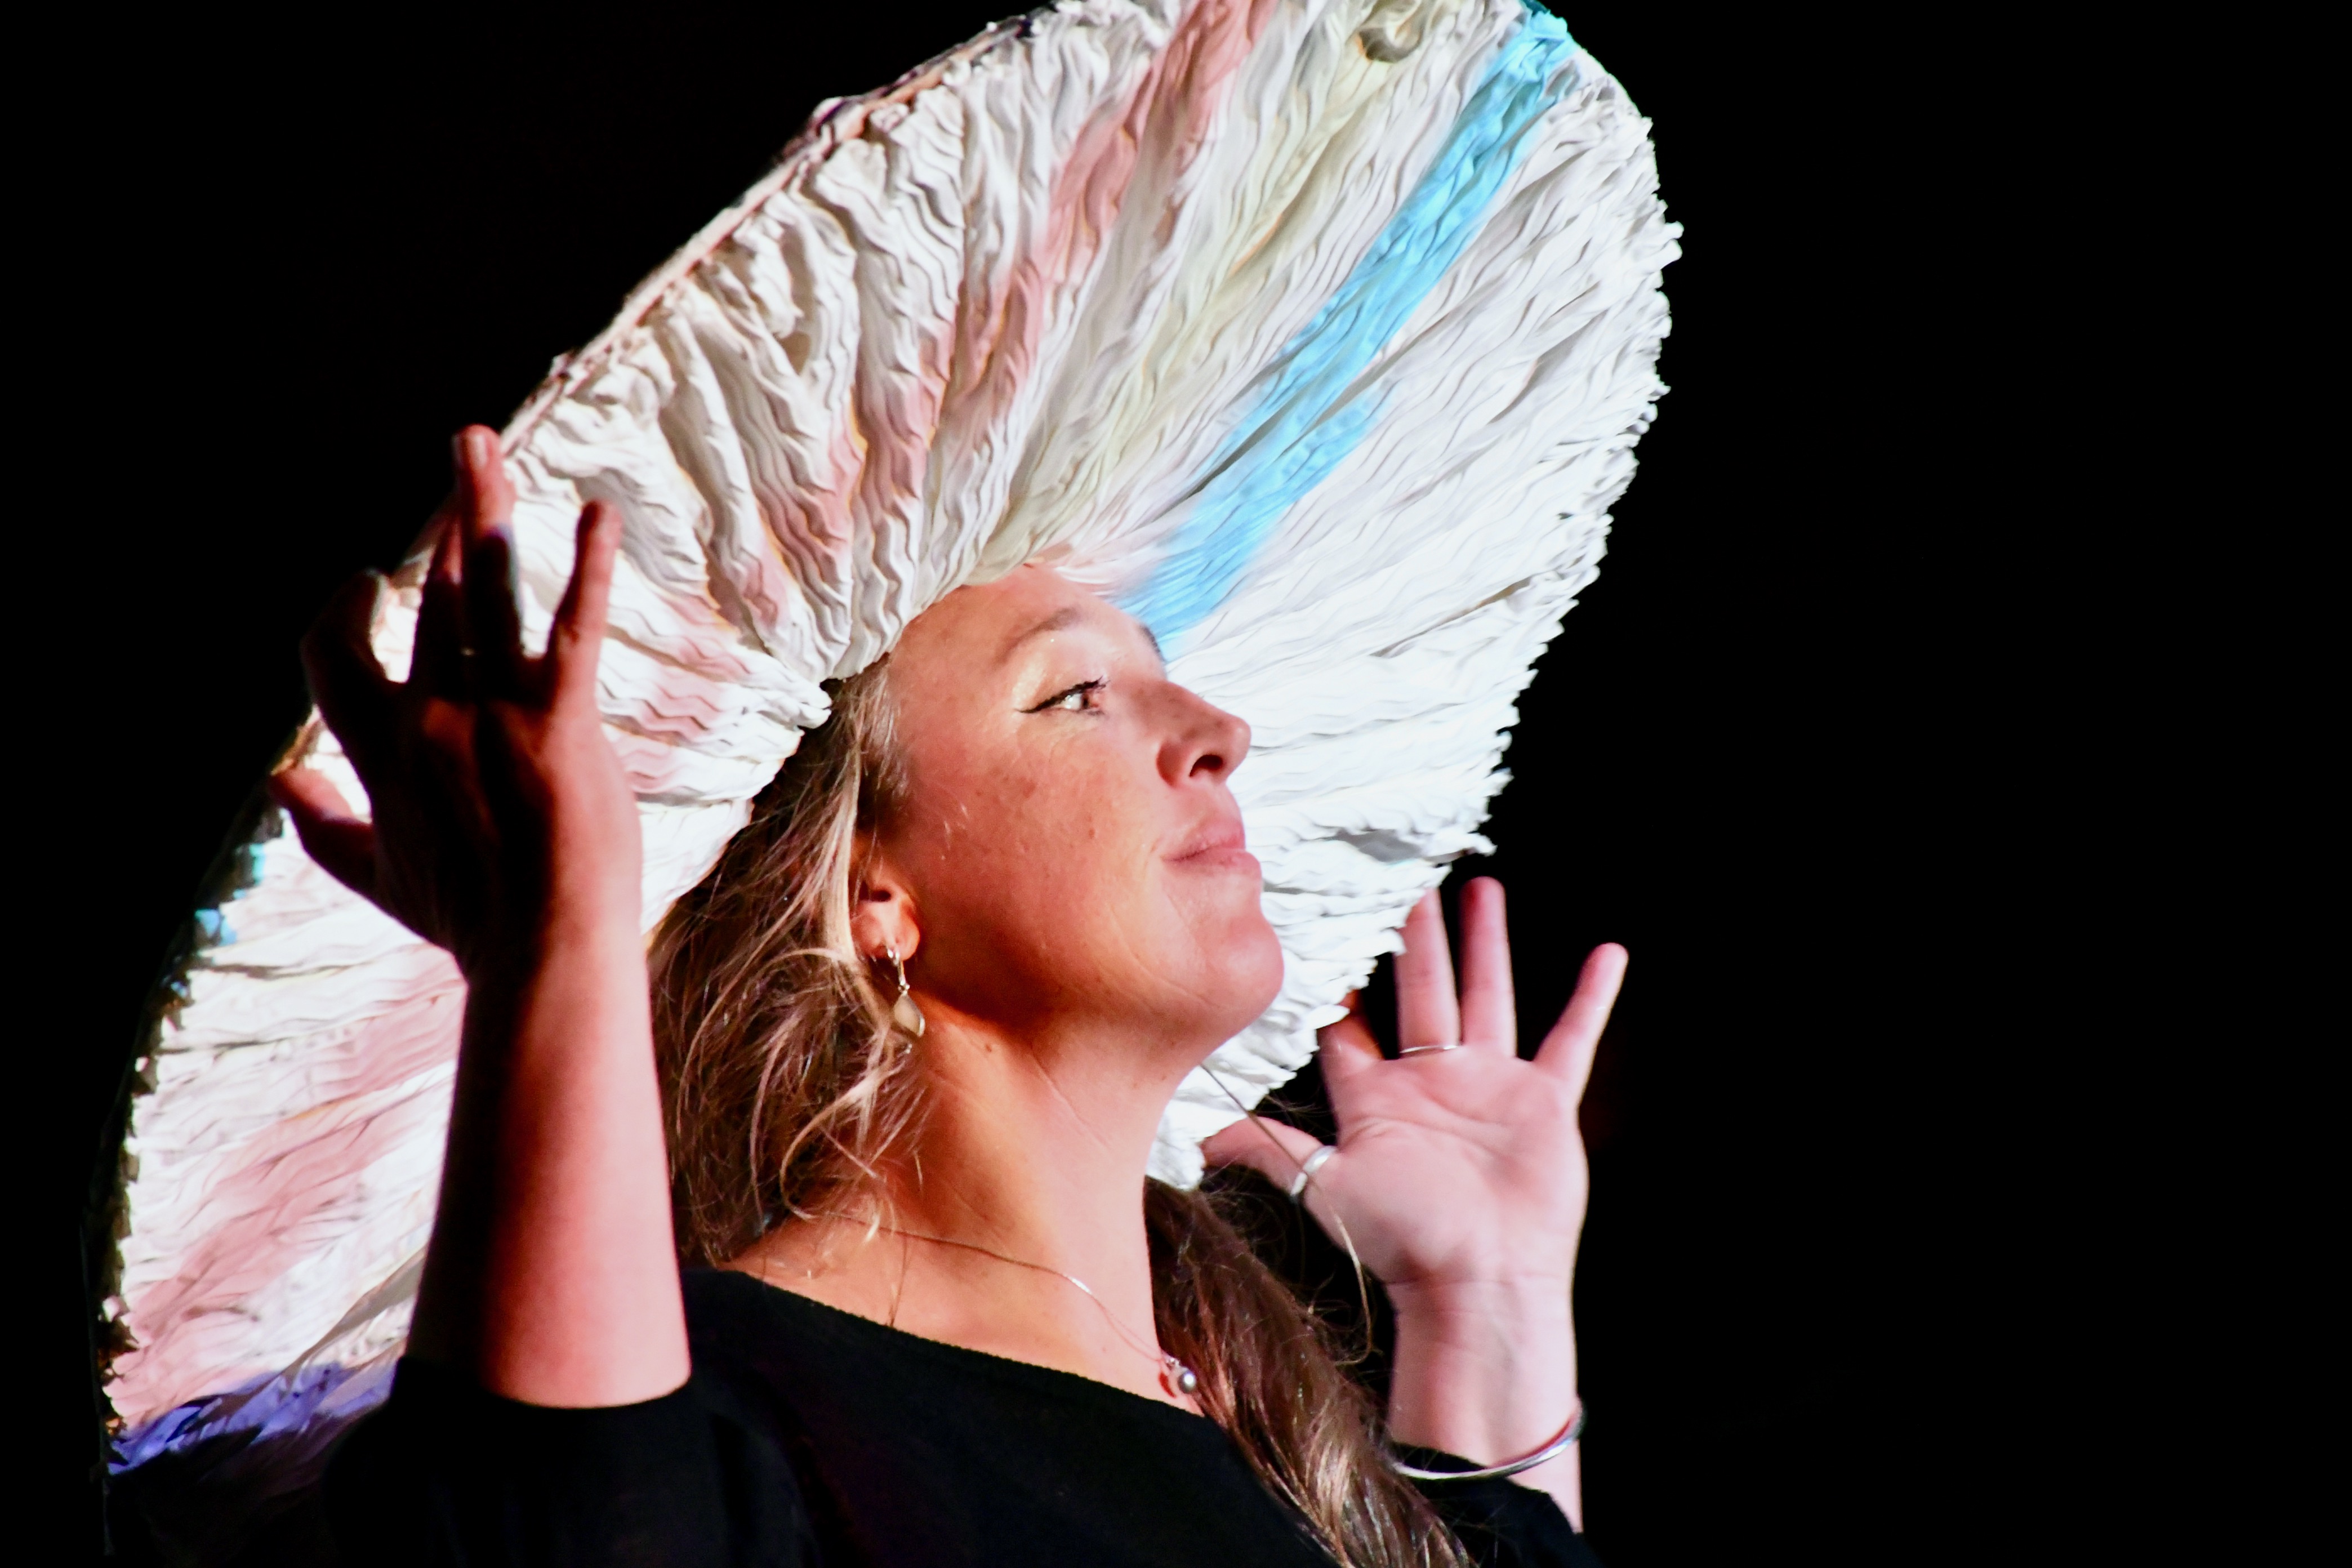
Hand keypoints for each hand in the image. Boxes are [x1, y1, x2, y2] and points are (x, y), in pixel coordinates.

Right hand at [269, 426, 636, 976]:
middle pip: (424, 596)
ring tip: (481, 446)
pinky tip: (602, 515)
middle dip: (438, 522)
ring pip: (481, 588)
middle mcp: (428, 717)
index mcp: (381, 752)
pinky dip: (587, 565)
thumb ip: (323, 828)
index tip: (366, 581)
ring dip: (480, 508)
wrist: (541, 952)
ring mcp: (492, 713)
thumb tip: (276, 779)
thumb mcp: (380, 879)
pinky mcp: (559, 720)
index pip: (333, 657)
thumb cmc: (472, 922)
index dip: (341, 612)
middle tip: (460, 458)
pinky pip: (571, 626)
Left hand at [1205, 879, 1624, 1295]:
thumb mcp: (1325, 1188)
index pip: (1349, 1023)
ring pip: (1486, 995)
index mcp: (1377, 1097)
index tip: (1328, 923)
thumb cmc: (1404, 1242)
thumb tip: (1197, 1136)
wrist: (1480, 1282)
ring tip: (1480, 887)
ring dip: (1485, 943)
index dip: (1338, 978)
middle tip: (1407, 878)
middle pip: (1419, 989)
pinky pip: (1571, 1037)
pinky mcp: (1542, 1100)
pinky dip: (1590, 998)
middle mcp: (1431, 1081)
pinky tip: (1607, 955)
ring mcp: (1489, 1086)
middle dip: (1413, 935)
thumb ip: (1269, 1151)